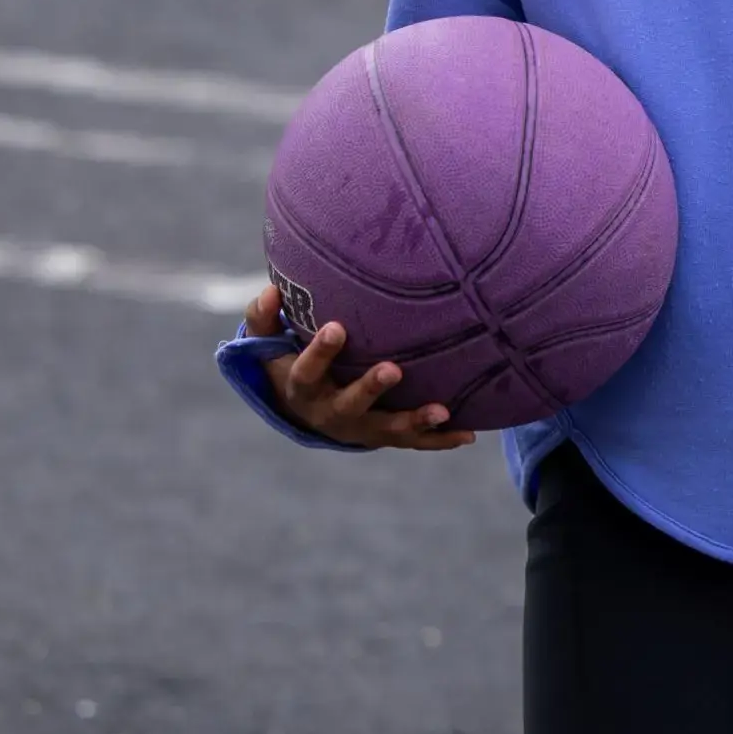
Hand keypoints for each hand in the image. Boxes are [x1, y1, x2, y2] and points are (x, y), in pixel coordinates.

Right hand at [243, 284, 474, 450]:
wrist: (307, 410)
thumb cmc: (292, 362)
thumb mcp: (270, 345)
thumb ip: (264, 318)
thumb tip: (271, 291)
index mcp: (303, 388)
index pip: (306, 372)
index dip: (320, 353)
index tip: (336, 328)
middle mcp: (331, 413)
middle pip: (349, 405)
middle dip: (370, 388)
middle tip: (393, 368)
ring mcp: (361, 428)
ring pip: (387, 429)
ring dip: (415, 421)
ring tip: (442, 410)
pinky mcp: (384, 435)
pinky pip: (414, 442)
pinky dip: (440, 439)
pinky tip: (468, 435)